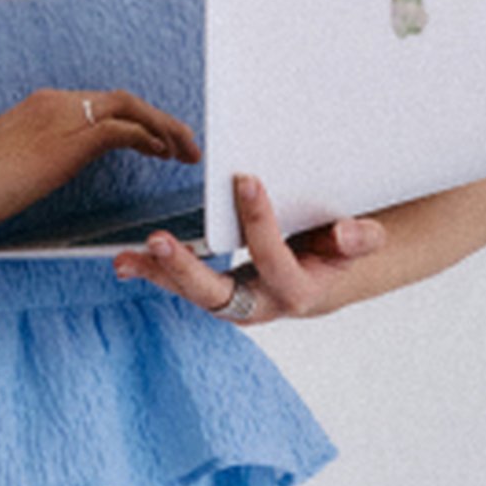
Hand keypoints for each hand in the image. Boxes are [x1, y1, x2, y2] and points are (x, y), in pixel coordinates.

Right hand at [0, 82, 194, 232]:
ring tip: (186, 153)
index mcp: (43, 106)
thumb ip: (38, 158)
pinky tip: (164, 156)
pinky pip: (122, 130)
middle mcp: (56, 102)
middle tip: (186, 146)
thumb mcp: (12, 164)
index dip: (136, 121)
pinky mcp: (67, 140)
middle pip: (124, 100)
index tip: (157, 142)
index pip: (102, 104)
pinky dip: (149, 139)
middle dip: (160, 121)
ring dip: (165, 128)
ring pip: (130, 108)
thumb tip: (46, 171)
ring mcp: (61, 116)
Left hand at [124, 173, 404, 324]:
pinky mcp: (214, 295)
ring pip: (192, 293)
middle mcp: (260, 305)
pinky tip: (125, 261)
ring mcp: (232, 304)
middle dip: (188, 269)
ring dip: (159, 274)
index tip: (246, 180)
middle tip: (161, 241)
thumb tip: (348, 233)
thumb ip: (359, 240)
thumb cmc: (335, 258)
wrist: (320, 285)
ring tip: (126, 257)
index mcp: (296, 291)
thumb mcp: (356, 248)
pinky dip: (154, 273)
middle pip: (218, 293)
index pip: (273, 257)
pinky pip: (181, 286)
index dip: (260, 220)